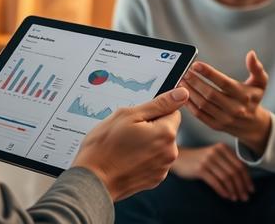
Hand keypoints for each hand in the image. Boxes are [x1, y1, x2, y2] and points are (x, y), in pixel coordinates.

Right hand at [72, 87, 187, 201]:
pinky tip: (126, 159)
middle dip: (150, 128)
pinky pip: (153, 161)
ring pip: (159, 146)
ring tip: (124, 147)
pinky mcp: (154, 179)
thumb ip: (159, 104)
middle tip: (127, 132)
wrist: (93, 180)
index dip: (153, 112)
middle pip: (166, 130)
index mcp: (166, 133)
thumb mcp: (128, 115)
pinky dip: (143, 158)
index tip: (138, 118)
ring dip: (147, 143)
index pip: (173, 112)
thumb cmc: (105, 147)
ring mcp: (162, 169)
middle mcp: (169, 153)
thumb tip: (181, 93)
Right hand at [172, 144, 253, 200]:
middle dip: (242, 187)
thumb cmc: (198, 158)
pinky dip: (223, 191)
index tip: (251, 189)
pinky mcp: (200, 169)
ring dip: (233, 190)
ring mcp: (208, 160)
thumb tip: (243, 179)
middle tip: (245, 197)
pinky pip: (215, 182)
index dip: (247, 178)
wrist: (179, 158)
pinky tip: (226, 196)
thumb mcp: (214, 155)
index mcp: (222, 148)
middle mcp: (216, 152)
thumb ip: (227, 162)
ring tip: (236, 198)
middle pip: (235, 172)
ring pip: (226, 178)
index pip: (240, 164)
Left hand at [180, 50, 270, 154]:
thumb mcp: (260, 83)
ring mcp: (225, 119)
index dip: (209, 73)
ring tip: (181, 81)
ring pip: (203, 104)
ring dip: (190, 91)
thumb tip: (251, 54)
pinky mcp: (216, 126)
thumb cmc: (253, 98)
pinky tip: (183, 94)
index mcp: (244, 96)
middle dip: (195, 82)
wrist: (253, 125)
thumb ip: (256, 68)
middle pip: (210, 94)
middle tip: (185, 72)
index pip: (224, 83)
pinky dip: (189, 104)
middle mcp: (235, 109)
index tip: (196, 64)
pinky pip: (199, 115)